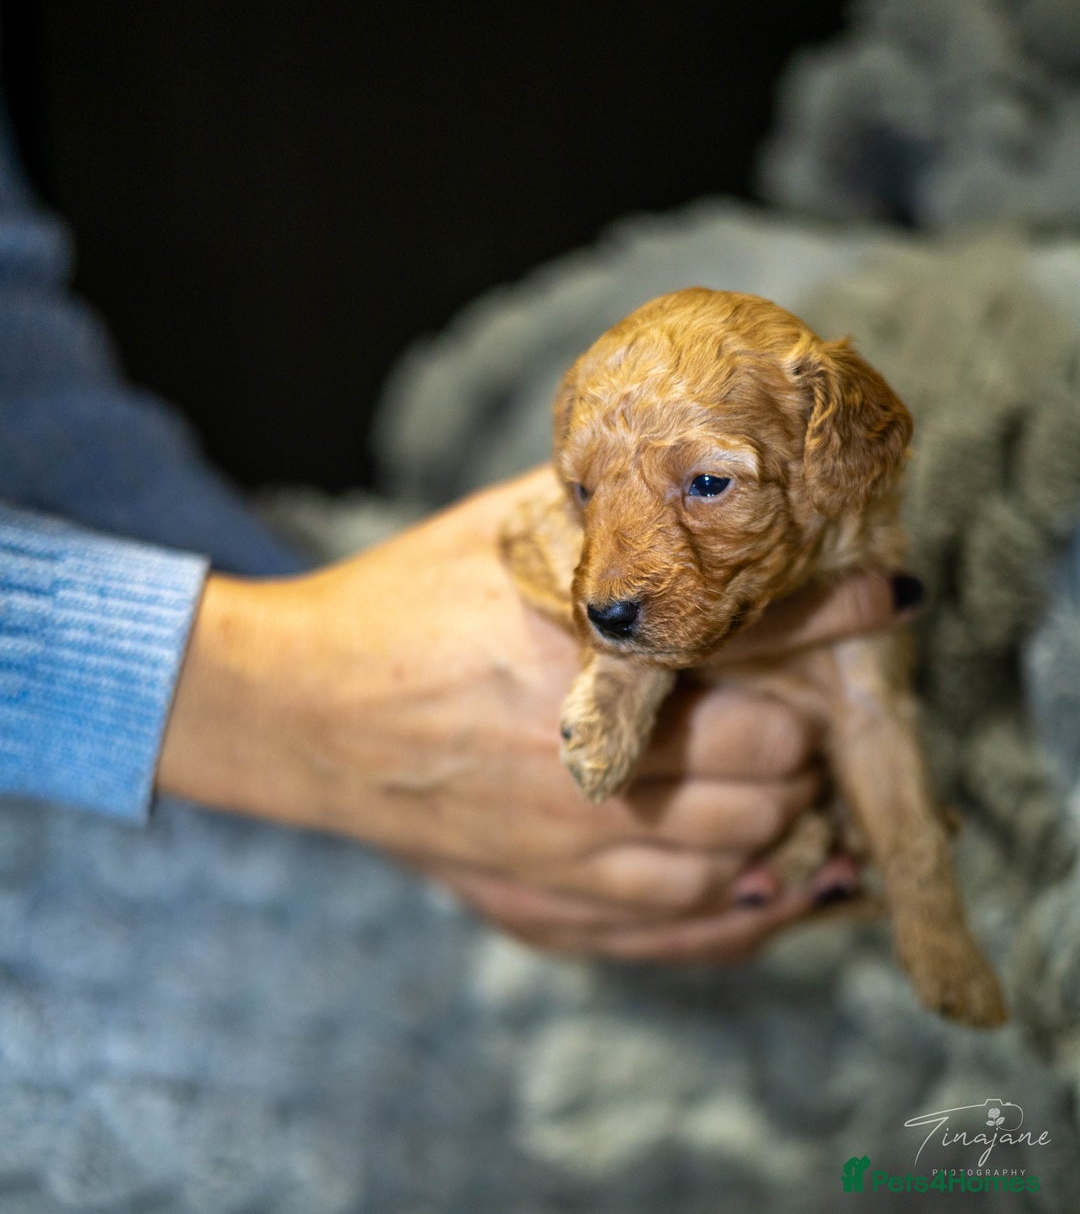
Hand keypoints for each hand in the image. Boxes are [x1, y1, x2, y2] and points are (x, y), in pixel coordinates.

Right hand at [157, 467, 912, 962]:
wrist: (297, 709)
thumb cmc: (397, 607)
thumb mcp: (497, 533)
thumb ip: (600, 514)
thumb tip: (692, 481)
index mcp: (584, 659)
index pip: (757, 641)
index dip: (838, 614)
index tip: (893, 593)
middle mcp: (589, 764)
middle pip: (769, 768)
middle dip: (803, 731)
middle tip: (803, 704)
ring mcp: (566, 848)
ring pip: (737, 857)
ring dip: (783, 820)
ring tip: (788, 784)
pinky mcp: (539, 899)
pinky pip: (672, 933)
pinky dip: (736, 910)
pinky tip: (758, 880)